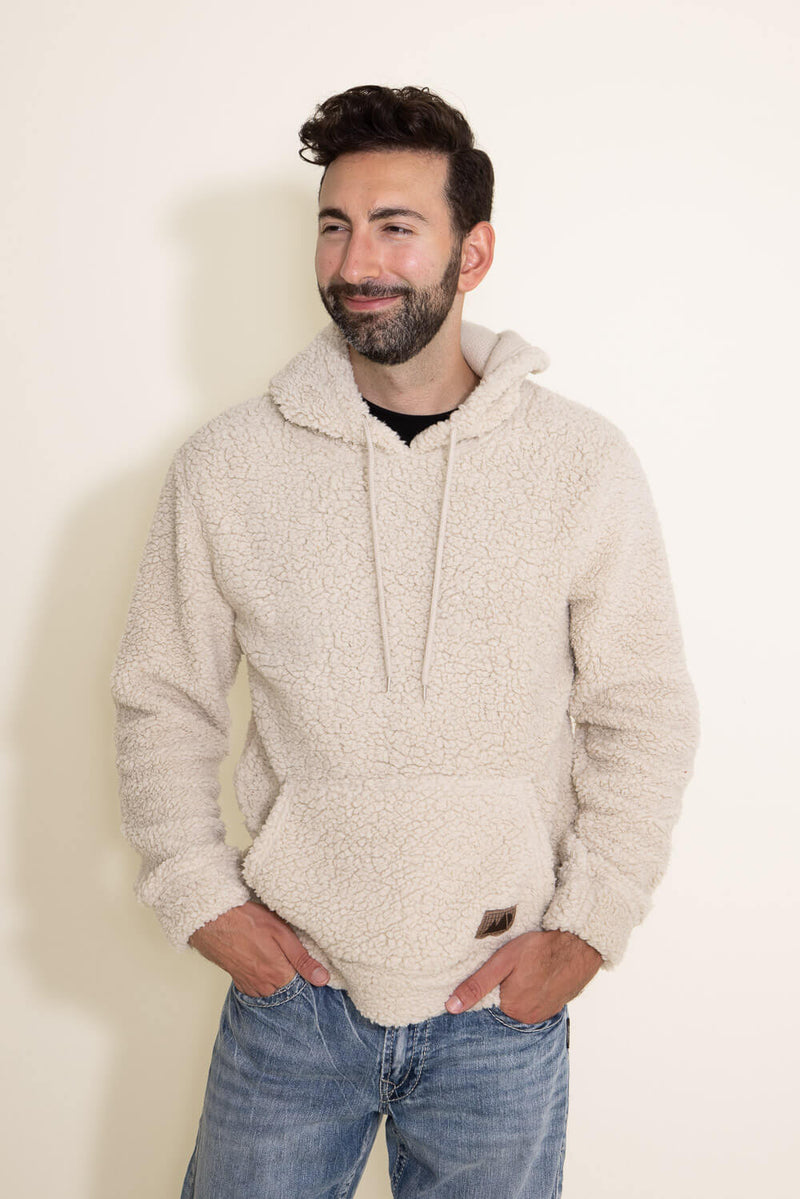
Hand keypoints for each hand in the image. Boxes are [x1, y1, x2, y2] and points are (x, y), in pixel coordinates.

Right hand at [188, 900, 329, 997]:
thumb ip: (302, 959)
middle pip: (288, 990)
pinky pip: (259, 988)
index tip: (308, 965)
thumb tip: (322, 979)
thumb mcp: (281, 933)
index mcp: (278, 975)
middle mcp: (264, 987)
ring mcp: (250, 986)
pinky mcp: (240, 983)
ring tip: (275, 956)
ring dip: (278, 978)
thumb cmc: (247, 922)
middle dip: (293, 977)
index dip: (307, 975)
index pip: (303, 988)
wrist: (213, 921)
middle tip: (289, 955)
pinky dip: (264, 978)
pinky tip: (263, 961)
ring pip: (273, 990)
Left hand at [445, 930, 601, 1022]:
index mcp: (512, 1009)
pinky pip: (535, 1003)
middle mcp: (527, 1018)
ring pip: (519, 1005)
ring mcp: (543, 1014)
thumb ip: (477, 984)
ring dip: (518, 992)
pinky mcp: (554, 1007)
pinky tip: (535, 976)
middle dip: (502, 990)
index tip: (492, 974)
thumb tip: (451, 1007)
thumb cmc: (540, 949)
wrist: (579, 945)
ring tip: (524, 971)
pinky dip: (532, 993)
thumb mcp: (503, 961)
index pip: (486, 1005)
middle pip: (503, 1006)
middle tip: (511, 969)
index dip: (485, 989)